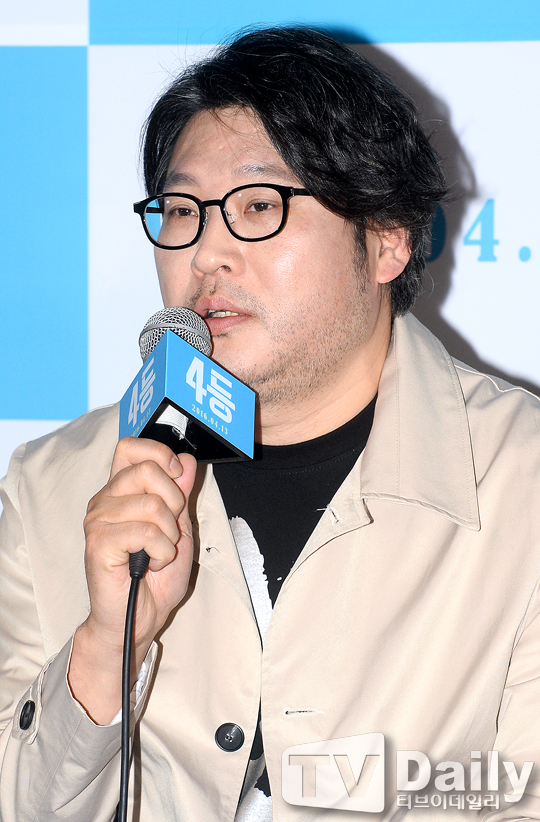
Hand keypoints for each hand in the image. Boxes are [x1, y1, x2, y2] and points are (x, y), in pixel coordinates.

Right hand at [69, 437, 196, 722]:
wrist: (139, 618)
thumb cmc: (156, 576)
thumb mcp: (180, 527)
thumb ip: (181, 493)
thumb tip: (186, 460)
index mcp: (121, 490)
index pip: (130, 446)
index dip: (159, 454)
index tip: (177, 477)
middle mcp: (105, 500)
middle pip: (146, 469)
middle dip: (173, 500)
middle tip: (170, 529)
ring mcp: (98, 520)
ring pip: (152, 504)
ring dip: (169, 535)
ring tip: (159, 552)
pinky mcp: (98, 543)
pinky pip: (146, 532)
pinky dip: (161, 551)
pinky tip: (151, 564)